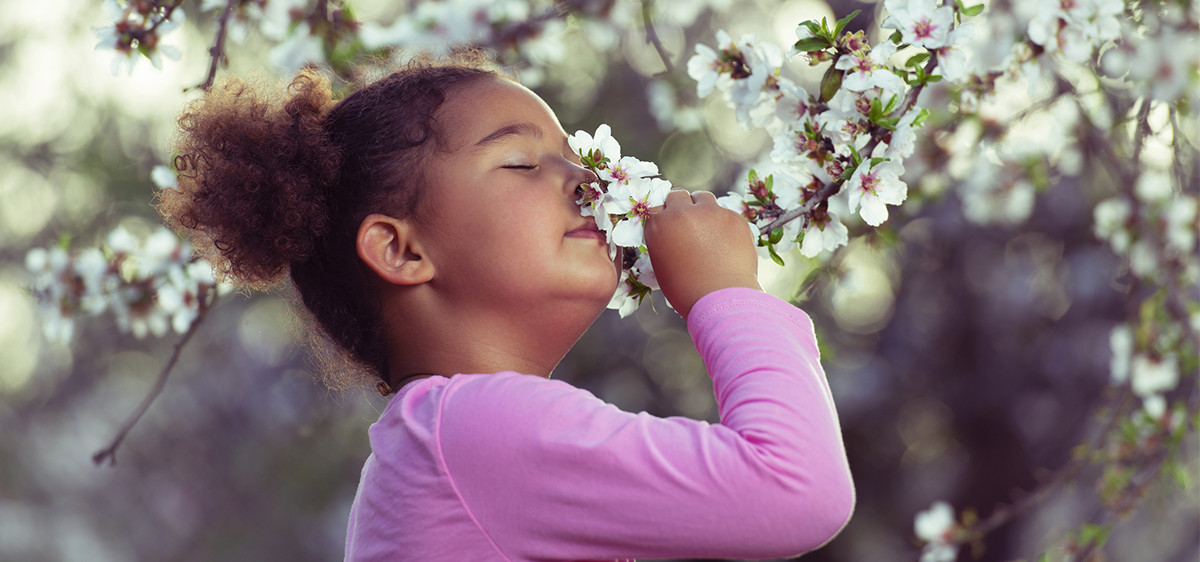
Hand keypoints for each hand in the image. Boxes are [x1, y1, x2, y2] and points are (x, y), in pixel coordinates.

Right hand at [644, 189, 761, 319]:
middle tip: (689, 223)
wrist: (720, 299)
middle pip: (678, 195)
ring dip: (702, 208)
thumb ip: (665, 242)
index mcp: (658, 226)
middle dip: (682, 206)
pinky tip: (726, 244)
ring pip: (703, 198)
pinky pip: (725, 213)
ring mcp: (709, 212)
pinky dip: (724, 224)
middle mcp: (681, 213)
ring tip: (708, 230)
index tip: (670, 225)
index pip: (656, 207)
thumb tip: (674, 233)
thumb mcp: (663, 265)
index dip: (664, 216)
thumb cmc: (687, 290)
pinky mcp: (733, 217)